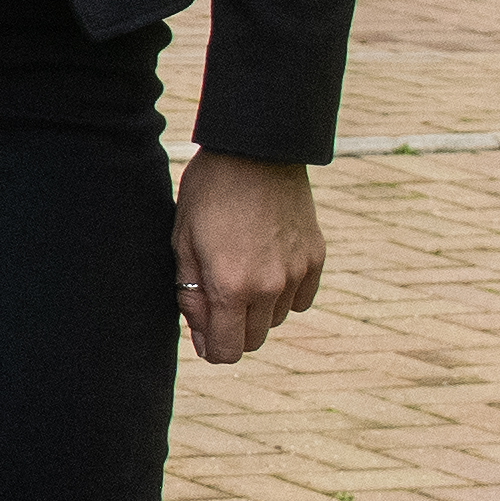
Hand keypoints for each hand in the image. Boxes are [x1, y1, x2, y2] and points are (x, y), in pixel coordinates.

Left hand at [178, 153, 321, 368]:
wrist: (256, 149)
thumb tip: (203, 339)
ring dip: (259, 309)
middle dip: (233, 329)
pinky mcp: (316, 258)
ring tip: (243, 270)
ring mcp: (297, 273)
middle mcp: (269, 287)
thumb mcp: (183, 243)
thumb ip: (192, 297)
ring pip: (277, 319)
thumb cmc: (209, 193)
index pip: (227, 351)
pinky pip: (301, 298)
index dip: (211, 347)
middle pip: (254, 341)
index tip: (205, 330)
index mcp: (230, 286)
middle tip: (219, 294)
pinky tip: (268, 264)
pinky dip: (285, 292)